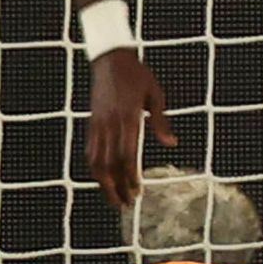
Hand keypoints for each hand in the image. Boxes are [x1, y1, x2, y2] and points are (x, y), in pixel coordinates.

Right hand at [86, 48, 176, 210]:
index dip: (130, 177)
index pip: (127, 156)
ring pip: (96, 160)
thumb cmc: (137, 75)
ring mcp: (98, 124)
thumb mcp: (155, 94)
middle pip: (110, 164)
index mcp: (128, 117)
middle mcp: (110, 124)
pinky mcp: (91, 122)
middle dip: (116, 188)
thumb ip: (161, 121)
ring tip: (112, 197)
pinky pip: (90, 150)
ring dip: (103, 182)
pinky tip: (102, 176)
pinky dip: (95, 166)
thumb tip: (172, 143)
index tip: (136, 192)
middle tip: (124, 205)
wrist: (110, 58)